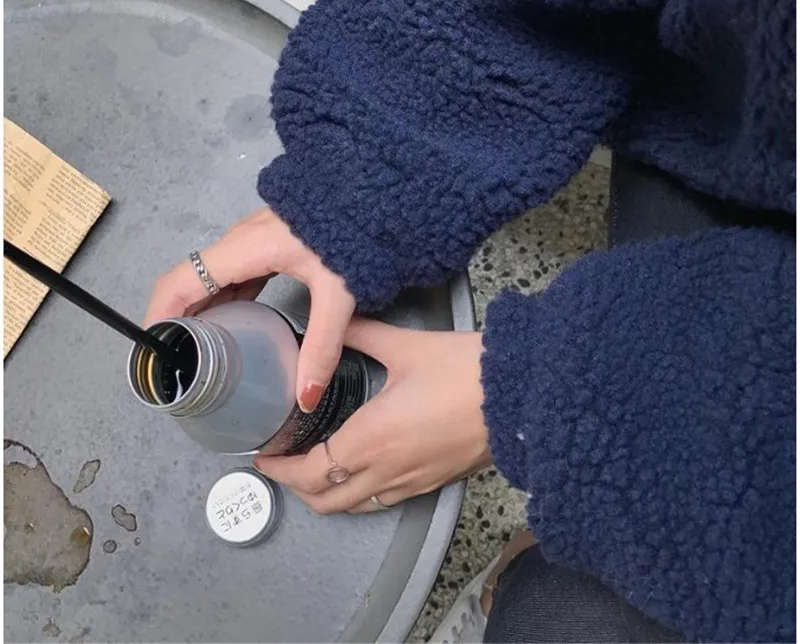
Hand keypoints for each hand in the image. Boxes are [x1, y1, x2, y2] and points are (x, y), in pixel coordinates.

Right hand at [144, 207, 354, 410]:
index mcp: (245, 249)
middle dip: (175, 319)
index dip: (158, 313)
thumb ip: (322, 346)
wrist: (368, 195)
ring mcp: (251, 239)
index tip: (151, 350)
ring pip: (210, 278)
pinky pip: (232, 274)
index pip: (181, 280)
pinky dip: (222, 300)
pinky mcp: (266, 243)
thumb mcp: (338, 294)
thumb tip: (306, 396)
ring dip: (198, 311)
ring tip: (196, 352)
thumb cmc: (353, 233)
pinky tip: (230, 326)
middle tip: (174, 362)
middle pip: (190, 280)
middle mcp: (239, 241)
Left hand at [254, 319, 491, 513]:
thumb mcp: (405, 346)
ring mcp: (413, 483)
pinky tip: (363, 470)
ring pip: (357, 506)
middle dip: (298, 488)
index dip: (281, 470)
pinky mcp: (435, 482)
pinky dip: (361, 494)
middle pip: (328, 500)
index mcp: (371, 439)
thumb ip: (362, 334)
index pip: (311, 472)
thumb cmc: (465, 370)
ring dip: (329, 495)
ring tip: (317, 469)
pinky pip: (385, 500)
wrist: (521, 394)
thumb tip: (336, 323)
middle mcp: (387, 471)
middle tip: (284, 464)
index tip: (264, 457)